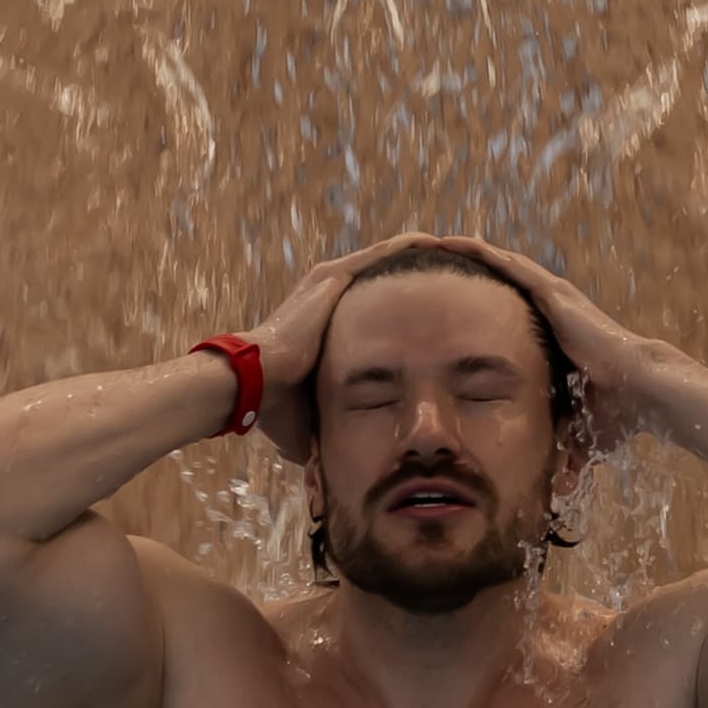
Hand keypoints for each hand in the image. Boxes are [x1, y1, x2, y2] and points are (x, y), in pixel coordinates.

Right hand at [241, 233, 425, 463]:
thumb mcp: (307, 419)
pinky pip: (382, 253)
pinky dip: (409, 246)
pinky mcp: (333, 277)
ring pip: (383, 261)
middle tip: (448, 279)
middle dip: (411, 280)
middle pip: (379, 281)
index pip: (368, 312)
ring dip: (416, 256)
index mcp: (321, 325)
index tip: (424, 316)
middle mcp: (325, 298)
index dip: (396, 311)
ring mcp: (328, 284)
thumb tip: (322, 466)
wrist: (254, 383)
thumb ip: (320, 432)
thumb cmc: (276, 404)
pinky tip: (439, 241)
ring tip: (452, 251)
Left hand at [446, 234, 672, 452]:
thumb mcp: (579, 428)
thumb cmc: (617, 409)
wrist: (641, 389)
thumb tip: (562, 487)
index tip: (453, 309)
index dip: (483, 312)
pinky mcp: (551, 293)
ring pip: (501, 267)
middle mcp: (553, 312)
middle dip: (470, 277)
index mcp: (556, 338)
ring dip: (468, 254)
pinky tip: (451, 241)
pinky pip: (506, 265)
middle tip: (434, 267)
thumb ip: (567, 448)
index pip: (511, 319)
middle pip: (502, 287)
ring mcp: (552, 298)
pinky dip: (478, 251)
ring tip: (432, 242)